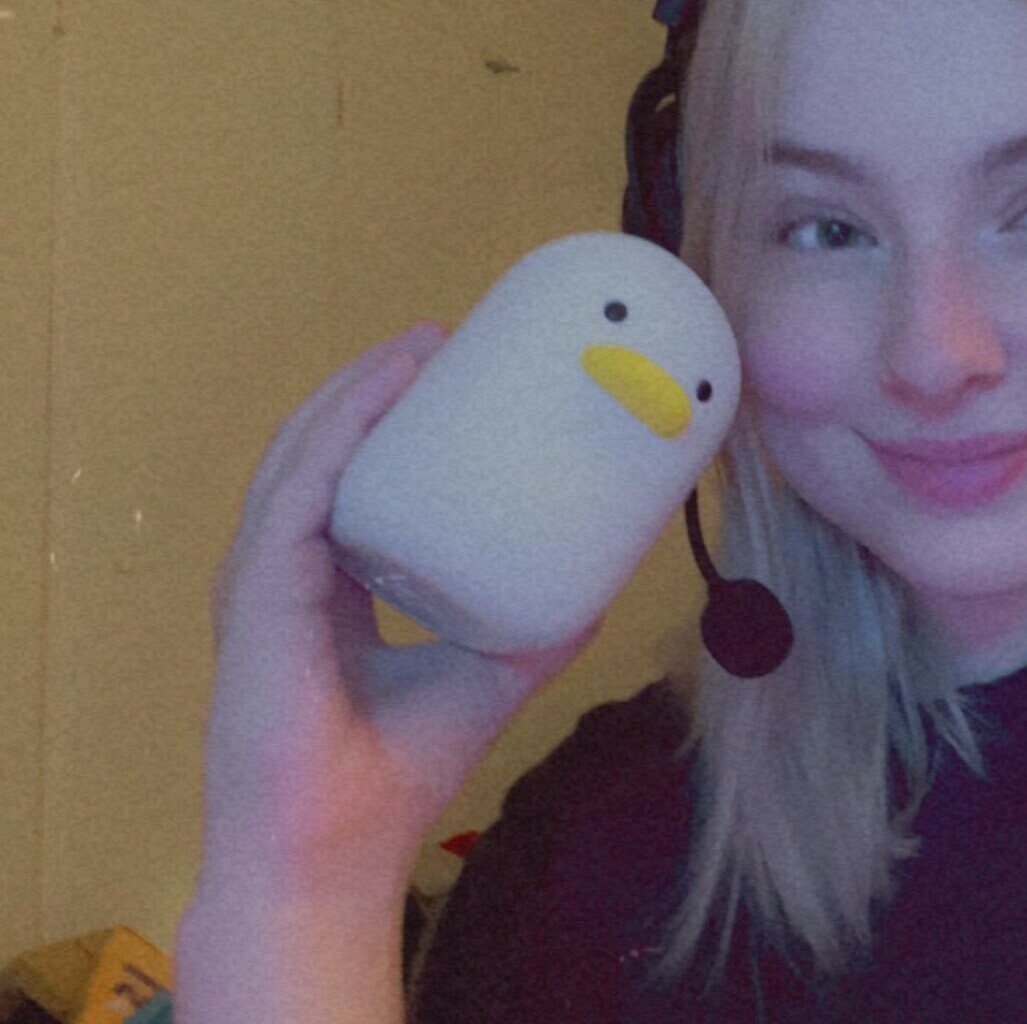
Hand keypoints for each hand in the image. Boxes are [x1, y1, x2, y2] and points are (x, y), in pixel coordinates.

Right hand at [198, 322, 603, 896]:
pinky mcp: (256, 597)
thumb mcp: (488, 674)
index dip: (389, 419)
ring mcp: (261, 581)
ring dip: (360, 391)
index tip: (449, 370)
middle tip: (445, 337)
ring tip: (421, 346)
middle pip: (322, 450)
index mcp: (324, 587)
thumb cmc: (394, 776)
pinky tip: (379, 393)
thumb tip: (603, 575)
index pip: (348, 479)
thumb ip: (538, 624)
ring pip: (303, 454)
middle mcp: (285, 573)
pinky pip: (297, 494)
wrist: (333, 855)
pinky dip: (338, 435)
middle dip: (377, 387)